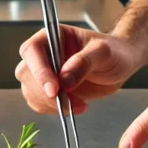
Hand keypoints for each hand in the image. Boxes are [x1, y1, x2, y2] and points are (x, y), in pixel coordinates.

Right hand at [15, 25, 143, 115]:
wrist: (121, 64)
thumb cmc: (114, 51)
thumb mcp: (104, 52)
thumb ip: (84, 62)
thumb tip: (64, 80)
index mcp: (52, 36)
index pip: (32, 50)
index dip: (39, 70)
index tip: (54, 89)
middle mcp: (44, 54)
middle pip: (26, 73)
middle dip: (44, 92)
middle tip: (68, 101)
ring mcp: (45, 73)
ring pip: (30, 91)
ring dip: (50, 104)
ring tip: (78, 104)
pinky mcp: (50, 90)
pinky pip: (39, 103)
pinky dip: (53, 110)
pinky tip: (76, 106)